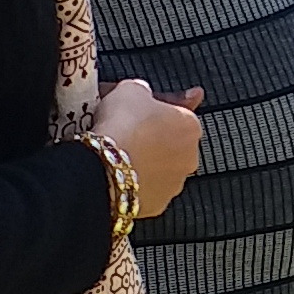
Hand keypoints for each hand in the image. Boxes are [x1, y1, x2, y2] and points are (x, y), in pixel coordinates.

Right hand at [93, 81, 206, 219]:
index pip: (180, 113)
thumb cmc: (122, 126)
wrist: (103, 166)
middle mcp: (190, 157)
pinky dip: (136, 183)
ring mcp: (174, 184)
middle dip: (155, 138)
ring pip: (161, 169)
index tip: (145, 110)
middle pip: (173, 143)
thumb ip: (143, 91)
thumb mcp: (131, 89)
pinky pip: (147, 189)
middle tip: (130, 132)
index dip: (159, 110)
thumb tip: (140, 93)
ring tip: (121, 155)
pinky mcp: (157, 204)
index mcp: (191, 125)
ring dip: (147, 162)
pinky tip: (118, 174)